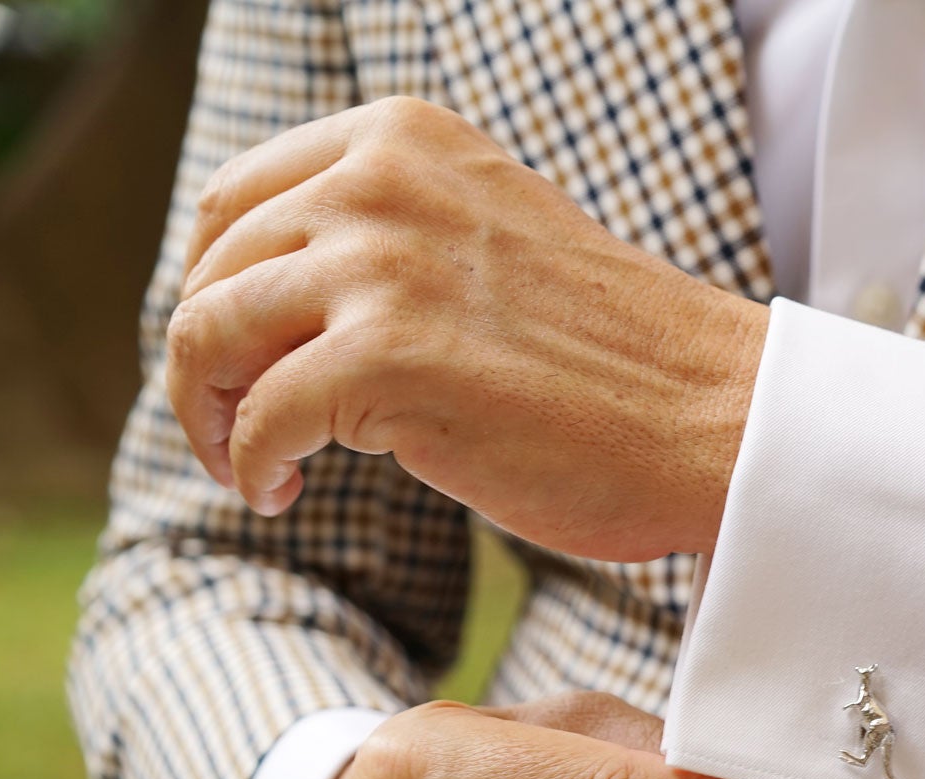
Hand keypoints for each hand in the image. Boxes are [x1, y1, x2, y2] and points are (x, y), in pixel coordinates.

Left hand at [167, 95, 766, 560]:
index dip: (213, 286)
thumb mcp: (495, 239)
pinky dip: (250, 466)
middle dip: (204, 358)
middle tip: (236, 424)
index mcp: (405, 139)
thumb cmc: (626, 359)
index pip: (236, 199)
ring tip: (251, 463)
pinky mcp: (386, 358)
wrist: (720, 418)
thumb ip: (400, 238)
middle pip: (211, 268)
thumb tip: (283, 299)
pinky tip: (279, 494)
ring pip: (207, 334)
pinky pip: (261, 419)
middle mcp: (381, 181)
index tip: (239, 355)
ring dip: (208, 414)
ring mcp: (381, 265)